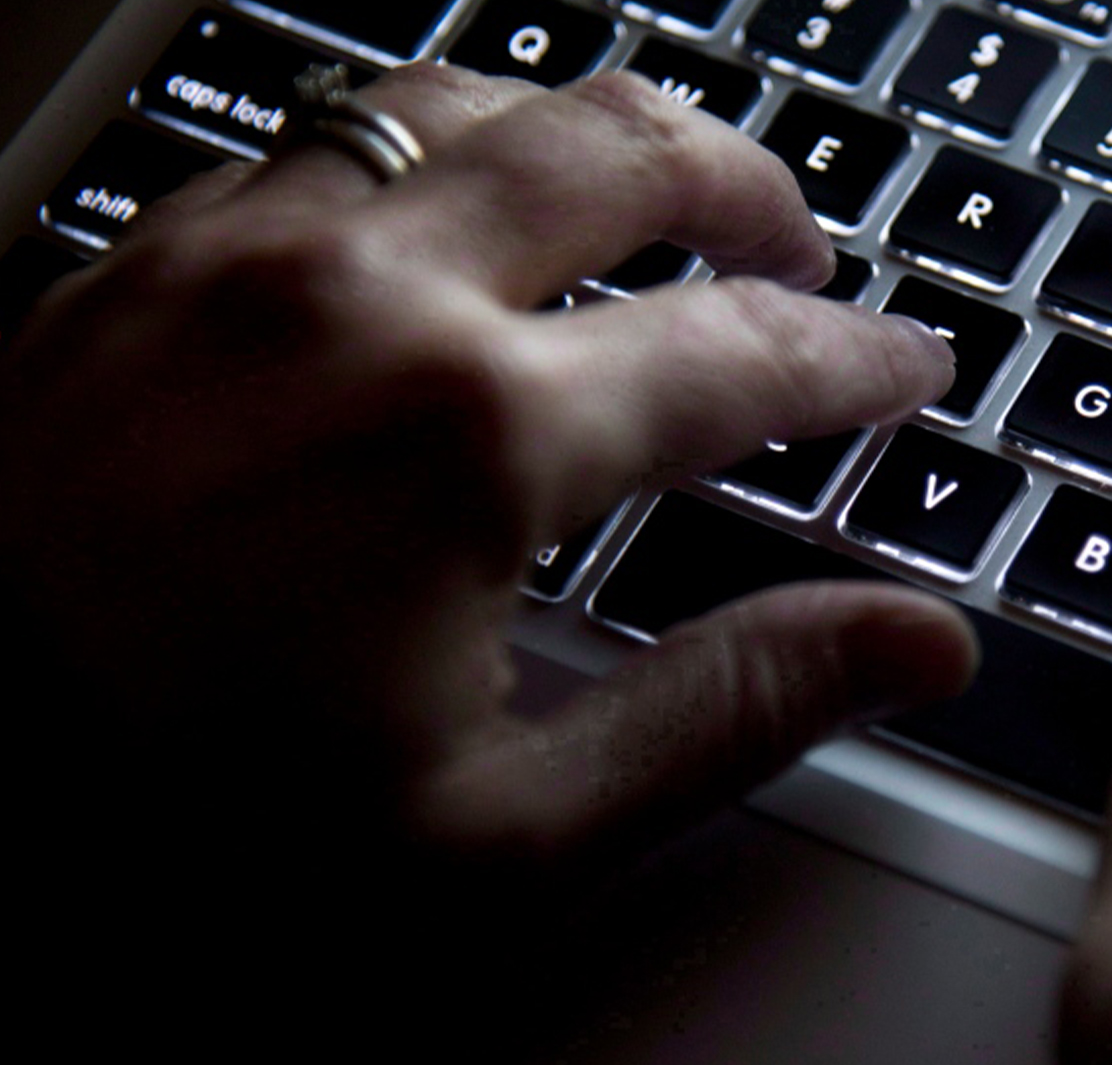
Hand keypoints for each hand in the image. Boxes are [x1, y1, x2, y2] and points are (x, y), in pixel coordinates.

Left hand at [3, 64, 973, 1059]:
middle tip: (806, 253)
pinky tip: (453, 214)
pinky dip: (436, 151)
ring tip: (652, 196)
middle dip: (751, 189)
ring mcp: (227, 256)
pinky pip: (322, 136)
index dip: (855, 362)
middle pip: (621, 150)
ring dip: (591, 137)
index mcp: (467, 434)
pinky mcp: (132, 264)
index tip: (908, 370)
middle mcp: (353, 297)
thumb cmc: (174, 849)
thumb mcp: (497, 837)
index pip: (741, 354)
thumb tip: (911, 644)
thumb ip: (729, 711)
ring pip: (467, 102)